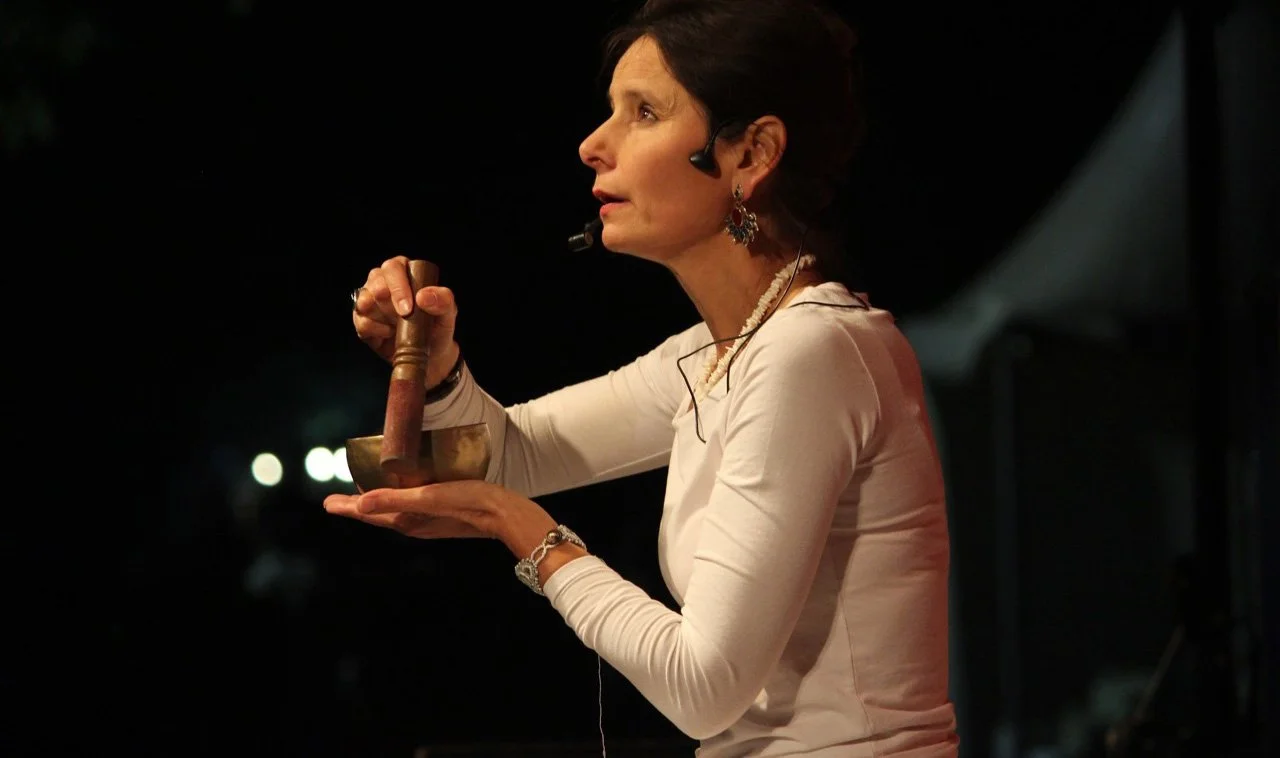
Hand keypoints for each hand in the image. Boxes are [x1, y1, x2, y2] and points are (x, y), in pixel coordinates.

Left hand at [323, 480, 557, 555]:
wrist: (507, 514)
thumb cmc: (470, 504)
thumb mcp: (430, 497)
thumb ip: (395, 499)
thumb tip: (359, 503)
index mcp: (408, 521)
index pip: (369, 514)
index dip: (347, 507)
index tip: (327, 503)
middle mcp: (416, 523)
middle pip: (379, 513)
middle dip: (358, 506)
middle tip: (338, 499)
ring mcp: (430, 520)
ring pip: (395, 510)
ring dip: (378, 502)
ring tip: (366, 492)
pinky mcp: (444, 512)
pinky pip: (412, 505)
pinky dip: (399, 498)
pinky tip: (406, 489)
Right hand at [352, 256, 459, 383]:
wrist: (429, 355)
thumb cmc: (437, 328)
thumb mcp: (448, 314)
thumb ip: (443, 300)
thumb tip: (423, 296)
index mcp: (406, 272)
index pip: (394, 267)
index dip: (398, 287)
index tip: (408, 308)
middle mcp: (384, 281)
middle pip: (375, 280)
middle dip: (388, 302)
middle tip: (402, 317)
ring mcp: (370, 299)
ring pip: (364, 299)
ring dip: (381, 316)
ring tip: (397, 327)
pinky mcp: (362, 318)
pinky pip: (360, 320)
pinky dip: (374, 330)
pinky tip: (388, 334)